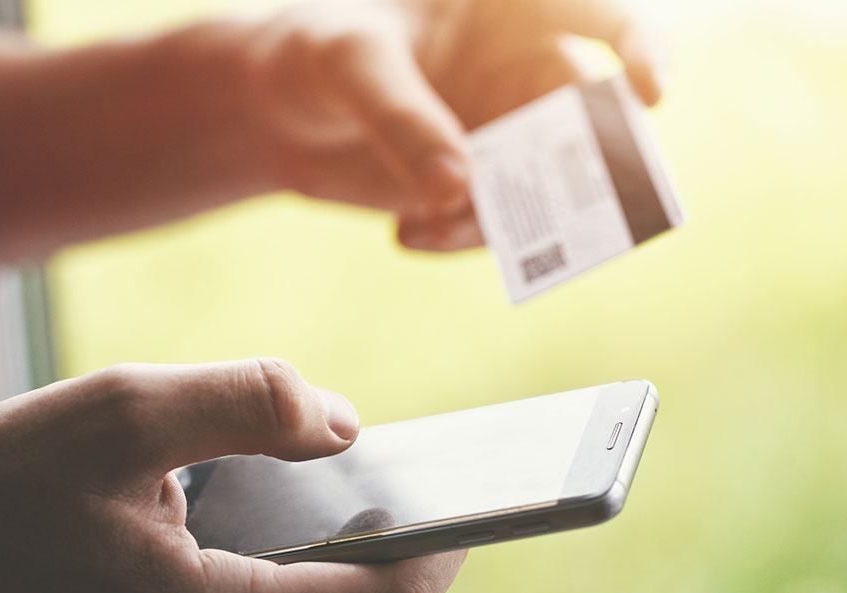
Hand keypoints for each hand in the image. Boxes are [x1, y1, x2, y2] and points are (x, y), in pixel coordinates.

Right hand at [0, 359, 464, 592]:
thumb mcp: (123, 412)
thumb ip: (248, 401)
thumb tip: (342, 424)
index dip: (445, 546)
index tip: (480, 492)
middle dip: (393, 539)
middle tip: (417, 466)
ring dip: (337, 549)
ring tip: (356, 474)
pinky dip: (287, 564)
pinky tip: (276, 505)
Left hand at [245, 0, 666, 250]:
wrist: (271, 110)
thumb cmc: (311, 51)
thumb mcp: (347, 63)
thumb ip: (401, 115)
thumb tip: (459, 187)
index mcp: (507, 11)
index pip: (598, 14)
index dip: (641, 47)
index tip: (650, 92)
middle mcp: (519, 73)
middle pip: (589, 122)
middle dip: (585, 172)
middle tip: (555, 210)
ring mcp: (500, 136)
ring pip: (546, 189)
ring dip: (503, 221)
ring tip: (427, 227)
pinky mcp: (474, 187)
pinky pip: (497, 226)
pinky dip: (462, 240)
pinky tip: (405, 234)